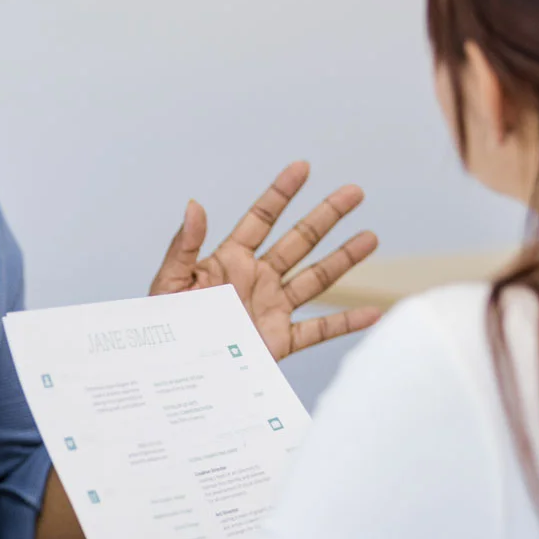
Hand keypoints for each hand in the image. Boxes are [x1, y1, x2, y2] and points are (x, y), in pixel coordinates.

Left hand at [148, 162, 380, 359]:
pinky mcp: (279, 341)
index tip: (303, 167)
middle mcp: (256, 279)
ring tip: (371, 237)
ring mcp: (271, 308)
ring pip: (315, 279)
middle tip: (354, 191)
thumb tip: (194, 205)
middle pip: (299, 240)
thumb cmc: (164, 325)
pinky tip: (375, 312)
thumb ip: (184, 246)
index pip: (262, 219)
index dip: (281, 193)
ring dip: (344, 259)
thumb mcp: (169, 283)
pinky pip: (319, 331)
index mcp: (229, 261)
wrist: (172, 371)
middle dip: (326, 215)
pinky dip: (347, 323)